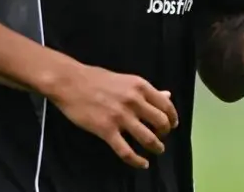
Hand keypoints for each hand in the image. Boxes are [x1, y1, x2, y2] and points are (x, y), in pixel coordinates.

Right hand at [48, 64, 179, 168]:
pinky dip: (137, 161)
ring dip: (156, 147)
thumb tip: (167, 96)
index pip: (166, 105)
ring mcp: (120, 117)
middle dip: (165, 133)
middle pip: (161, 123)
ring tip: (158, 150)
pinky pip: (126, 151)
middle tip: (162, 137)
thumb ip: (147, 91)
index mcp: (140, 86)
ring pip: (147, 138)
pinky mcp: (106, 130)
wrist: (70, 82)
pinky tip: (142, 164)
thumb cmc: (97, 78)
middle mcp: (134, 101)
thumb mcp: (126, 80)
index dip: (173, 118)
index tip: (172, 125)